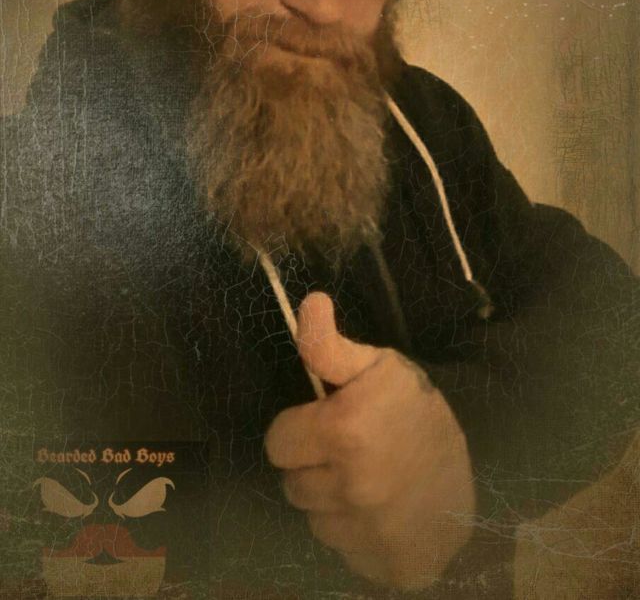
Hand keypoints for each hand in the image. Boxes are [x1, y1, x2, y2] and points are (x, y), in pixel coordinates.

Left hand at [264, 292, 475, 589]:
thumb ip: (330, 344)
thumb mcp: (379, 365)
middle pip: (291, 482)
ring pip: (312, 515)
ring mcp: (364, 531)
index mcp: (343, 432)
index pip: (276, 442)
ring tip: (366, 476)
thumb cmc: (420, 408)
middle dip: (313, 463)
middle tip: (351, 448)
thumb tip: (309, 302)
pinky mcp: (378, 562)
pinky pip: (338, 545)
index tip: (327, 422)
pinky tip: (378, 509)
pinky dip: (351, 530)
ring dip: (329, 497)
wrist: (488, 461)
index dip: (299, 428)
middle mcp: (349, 486)